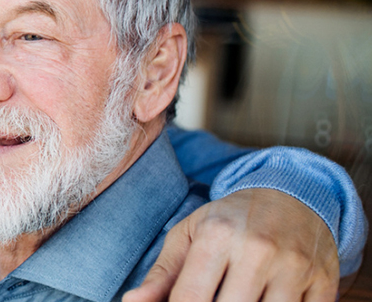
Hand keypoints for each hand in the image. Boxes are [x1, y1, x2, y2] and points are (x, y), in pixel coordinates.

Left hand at [122, 188, 338, 301]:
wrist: (293, 196)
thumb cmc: (231, 220)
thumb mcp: (190, 235)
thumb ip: (162, 274)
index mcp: (216, 235)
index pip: (190, 299)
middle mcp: (257, 250)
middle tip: (212, 299)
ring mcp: (295, 267)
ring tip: (235, 297)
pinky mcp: (324, 282)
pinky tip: (264, 300)